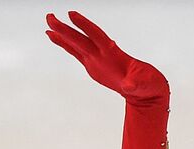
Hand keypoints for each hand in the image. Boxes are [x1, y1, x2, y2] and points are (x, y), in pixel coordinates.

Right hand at [45, 10, 168, 104]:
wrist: (143, 89)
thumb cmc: (145, 84)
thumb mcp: (142, 84)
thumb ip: (134, 84)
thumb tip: (130, 85)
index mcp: (113, 53)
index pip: (96, 36)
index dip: (84, 26)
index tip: (71, 14)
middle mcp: (102, 52)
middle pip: (81, 38)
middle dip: (66, 29)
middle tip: (50, 17)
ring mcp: (96, 57)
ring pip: (76, 42)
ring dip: (62, 33)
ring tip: (48, 22)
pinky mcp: (92, 64)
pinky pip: (75, 52)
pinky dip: (64, 44)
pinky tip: (53, 36)